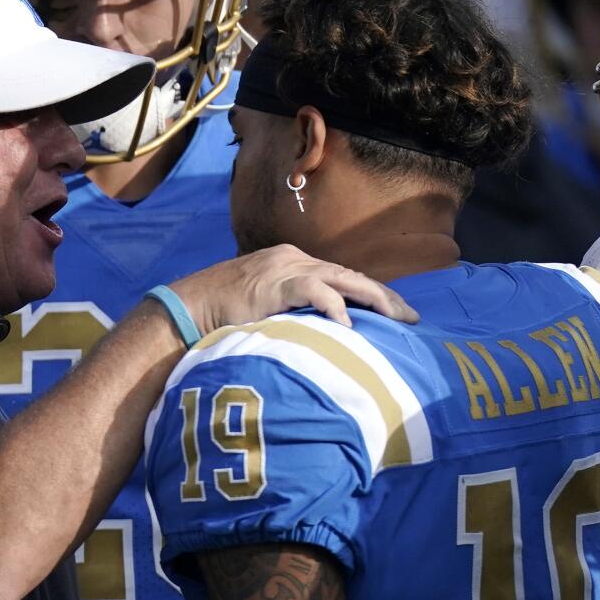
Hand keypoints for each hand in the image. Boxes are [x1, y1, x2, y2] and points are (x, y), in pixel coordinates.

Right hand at [169, 244, 418, 333]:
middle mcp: (293, 261)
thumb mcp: (264, 310)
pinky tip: (349, 325)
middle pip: (351, 276)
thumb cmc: (221, 316)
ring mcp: (284, 269)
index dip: (372, 294)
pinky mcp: (274, 284)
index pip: (342, 277)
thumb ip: (290, 314)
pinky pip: (314, 291)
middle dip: (384, 297)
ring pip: (342, 279)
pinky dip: (334, 306)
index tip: (396, 314)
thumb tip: (318, 338)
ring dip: (373, 299)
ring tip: (397, 318)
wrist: (187, 307)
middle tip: (412, 318)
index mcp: (291, 264)